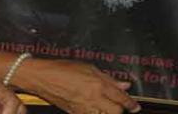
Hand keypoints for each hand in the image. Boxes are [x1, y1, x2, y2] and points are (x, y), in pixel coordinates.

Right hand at [15, 59, 140, 113]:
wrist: (43, 77)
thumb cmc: (63, 69)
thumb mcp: (89, 68)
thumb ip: (108, 78)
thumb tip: (124, 85)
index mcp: (97, 84)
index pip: (120, 97)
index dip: (130, 103)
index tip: (135, 106)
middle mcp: (92, 98)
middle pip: (115, 112)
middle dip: (121, 110)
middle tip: (122, 106)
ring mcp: (84, 108)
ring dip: (108, 112)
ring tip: (107, 107)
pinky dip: (97, 113)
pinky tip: (96, 109)